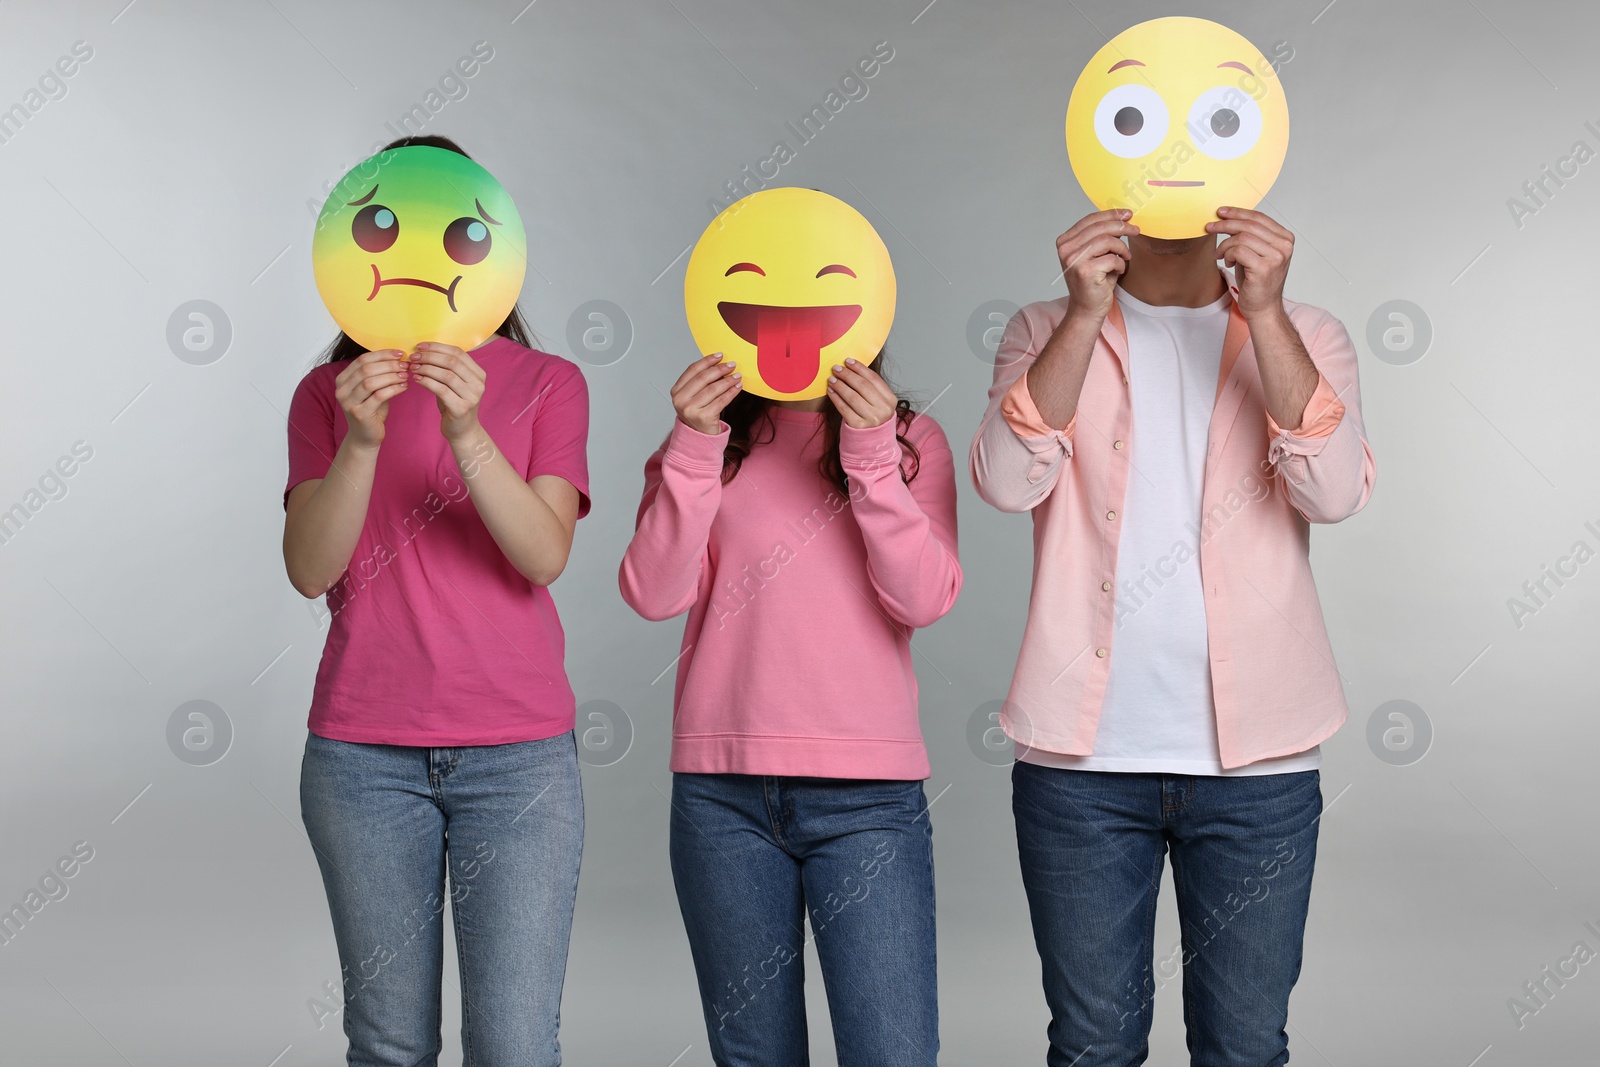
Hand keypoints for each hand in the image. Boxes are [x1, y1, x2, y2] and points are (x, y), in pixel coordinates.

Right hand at [333, 349, 407, 447]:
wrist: (365, 437)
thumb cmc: (371, 410)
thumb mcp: (371, 389)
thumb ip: (378, 374)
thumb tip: (398, 357)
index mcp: (342, 379)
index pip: (362, 360)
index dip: (382, 354)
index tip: (399, 353)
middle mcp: (341, 390)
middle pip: (366, 369)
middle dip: (388, 364)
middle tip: (405, 365)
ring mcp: (348, 403)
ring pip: (371, 382)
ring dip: (391, 376)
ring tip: (406, 375)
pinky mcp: (360, 414)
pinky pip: (379, 396)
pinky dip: (394, 389)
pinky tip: (404, 386)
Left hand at [410, 342, 485, 440]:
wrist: (463, 431)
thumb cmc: (455, 404)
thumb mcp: (455, 384)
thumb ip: (448, 368)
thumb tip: (425, 350)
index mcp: (479, 374)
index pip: (458, 353)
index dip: (437, 347)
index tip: (420, 346)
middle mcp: (479, 384)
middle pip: (452, 362)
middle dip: (430, 357)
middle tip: (414, 357)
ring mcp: (472, 397)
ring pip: (446, 375)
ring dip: (426, 369)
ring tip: (413, 367)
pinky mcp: (461, 408)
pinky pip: (441, 390)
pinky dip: (427, 382)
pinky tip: (417, 379)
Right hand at [671, 353, 740, 434]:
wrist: (698, 437)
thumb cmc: (698, 414)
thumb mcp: (693, 396)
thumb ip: (701, 381)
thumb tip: (719, 364)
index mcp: (676, 391)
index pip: (693, 370)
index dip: (707, 361)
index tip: (719, 356)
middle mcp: (681, 400)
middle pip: (703, 378)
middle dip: (720, 369)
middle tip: (732, 365)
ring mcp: (691, 410)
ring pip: (713, 389)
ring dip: (728, 380)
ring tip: (737, 376)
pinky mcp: (703, 417)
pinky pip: (721, 401)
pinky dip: (731, 392)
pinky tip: (737, 387)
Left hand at [826, 358, 897, 427]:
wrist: (873, 441)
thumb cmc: (873, 416)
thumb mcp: (879, 402)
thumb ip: (870, 387)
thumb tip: (851, 367)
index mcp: (891, 400)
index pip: (874, 379)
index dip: (859, 368)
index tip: (848, 361)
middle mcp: (883, 409)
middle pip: (862, 386)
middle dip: (847, 375)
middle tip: (836, 368)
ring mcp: (871, 418)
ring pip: (852, 396)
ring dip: (839, 385)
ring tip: (831, 379)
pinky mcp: (858, 426)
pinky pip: (844, 408)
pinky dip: (836, 398)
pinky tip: (831, 391)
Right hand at [1057, 209, 1137, 323]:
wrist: (1087, 309)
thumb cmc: (1093, 282)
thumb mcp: (1094, 254)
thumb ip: (1100, 236)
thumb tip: (1121, 218)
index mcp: (1065, 242)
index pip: (1090, 220)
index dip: (1111, 214)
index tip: (1127, 214)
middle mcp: (1066, 250)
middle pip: (1099, 227)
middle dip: (1121, 226)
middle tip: (1136, 230)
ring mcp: (1074, 260)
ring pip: (1106, 240)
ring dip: (1122, 248)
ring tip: (1125, 257)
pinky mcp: (1085, 272)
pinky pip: (1112, 259)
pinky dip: (1120, 264)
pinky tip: (1119, 270)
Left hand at [1207, 207, 1292, 320]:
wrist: (1263, 308)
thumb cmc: (1257, 281)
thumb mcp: (1255, 252)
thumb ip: (1249, 236)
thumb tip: (1228, 218)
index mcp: (1285, 238)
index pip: (1259, 218)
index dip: (1238, 212)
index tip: (1221, 212)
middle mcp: (1284, 245)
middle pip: (1249, 225)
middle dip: (1226, 224)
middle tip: (1210, 227)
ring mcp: (1276, 256)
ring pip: (1242, 238)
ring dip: (1225, 245)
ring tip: (1220, 255)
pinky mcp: (1265, 267)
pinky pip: (1238, 251)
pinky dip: (1228, 254)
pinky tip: (1227, 262)